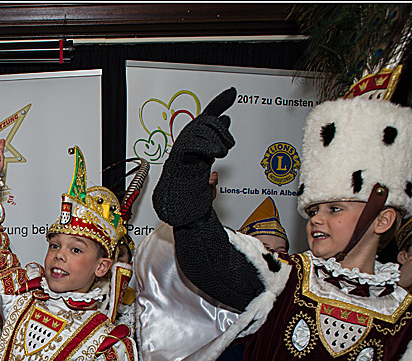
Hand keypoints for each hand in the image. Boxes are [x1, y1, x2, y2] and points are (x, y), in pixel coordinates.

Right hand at [153, 88, 235, 226]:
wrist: (180, 216)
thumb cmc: (192, 199)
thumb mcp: (212, 172)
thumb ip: (216, 154)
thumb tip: (223, 146)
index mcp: (193, 150)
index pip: (206, 121)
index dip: (219, 104)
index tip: (231, 93)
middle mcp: (186, 149)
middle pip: (202, 123)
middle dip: (218, 127)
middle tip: (227, 143)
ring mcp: (181, 154)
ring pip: (198, 130)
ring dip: (214, 137)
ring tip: (222, 150)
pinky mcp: (179, 161)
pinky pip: (192, 143)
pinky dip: (207, 144)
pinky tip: (217, 152)